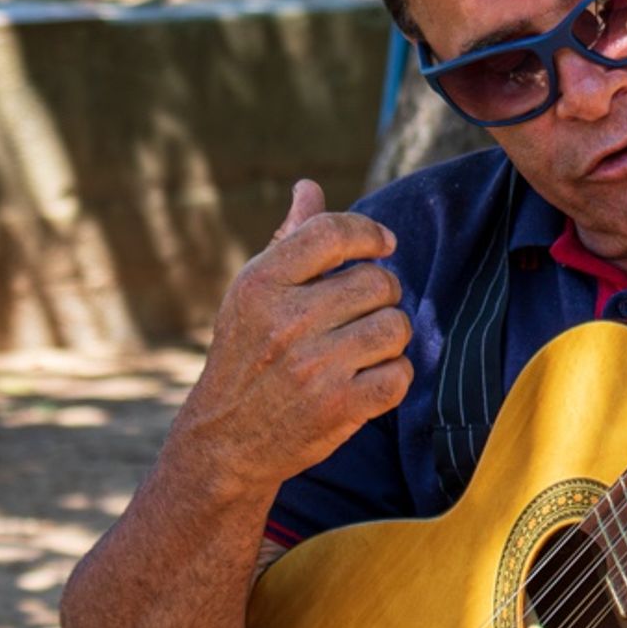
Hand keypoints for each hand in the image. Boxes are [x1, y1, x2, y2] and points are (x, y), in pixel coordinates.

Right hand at [171, 179, 413, 499]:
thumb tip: (310, 187)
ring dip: (390, 336)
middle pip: (378, 281)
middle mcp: (286, 321)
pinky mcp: (339, 407)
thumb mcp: (253, 295)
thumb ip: (289, 241)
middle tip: (364, 311)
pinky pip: (401, 374)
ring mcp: (314, 366)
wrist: (225, 440)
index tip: (384, 244)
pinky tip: (370, 378)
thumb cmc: (247, 355)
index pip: (331, 233)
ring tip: (364, 346)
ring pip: (396, 326)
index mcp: (261, 284)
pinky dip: (394, 376)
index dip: (369, 233)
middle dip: (383, 294)